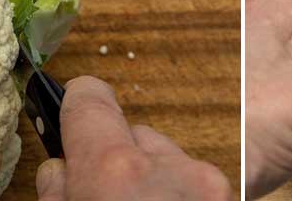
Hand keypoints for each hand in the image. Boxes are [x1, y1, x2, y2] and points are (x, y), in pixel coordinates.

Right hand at [34, 76, 229, 199]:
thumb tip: (61, 169)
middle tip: (104, 192)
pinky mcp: (232, 196)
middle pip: (137, 138)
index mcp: (115, 172)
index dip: (78, 100)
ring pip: (172, 162)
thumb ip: (59, 190)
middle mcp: (170, 170)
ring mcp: (210, 185)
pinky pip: (200, 183)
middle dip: (121, 161)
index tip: (72, 101)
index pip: (91, 102)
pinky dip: (183, 194)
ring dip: (156, 182)